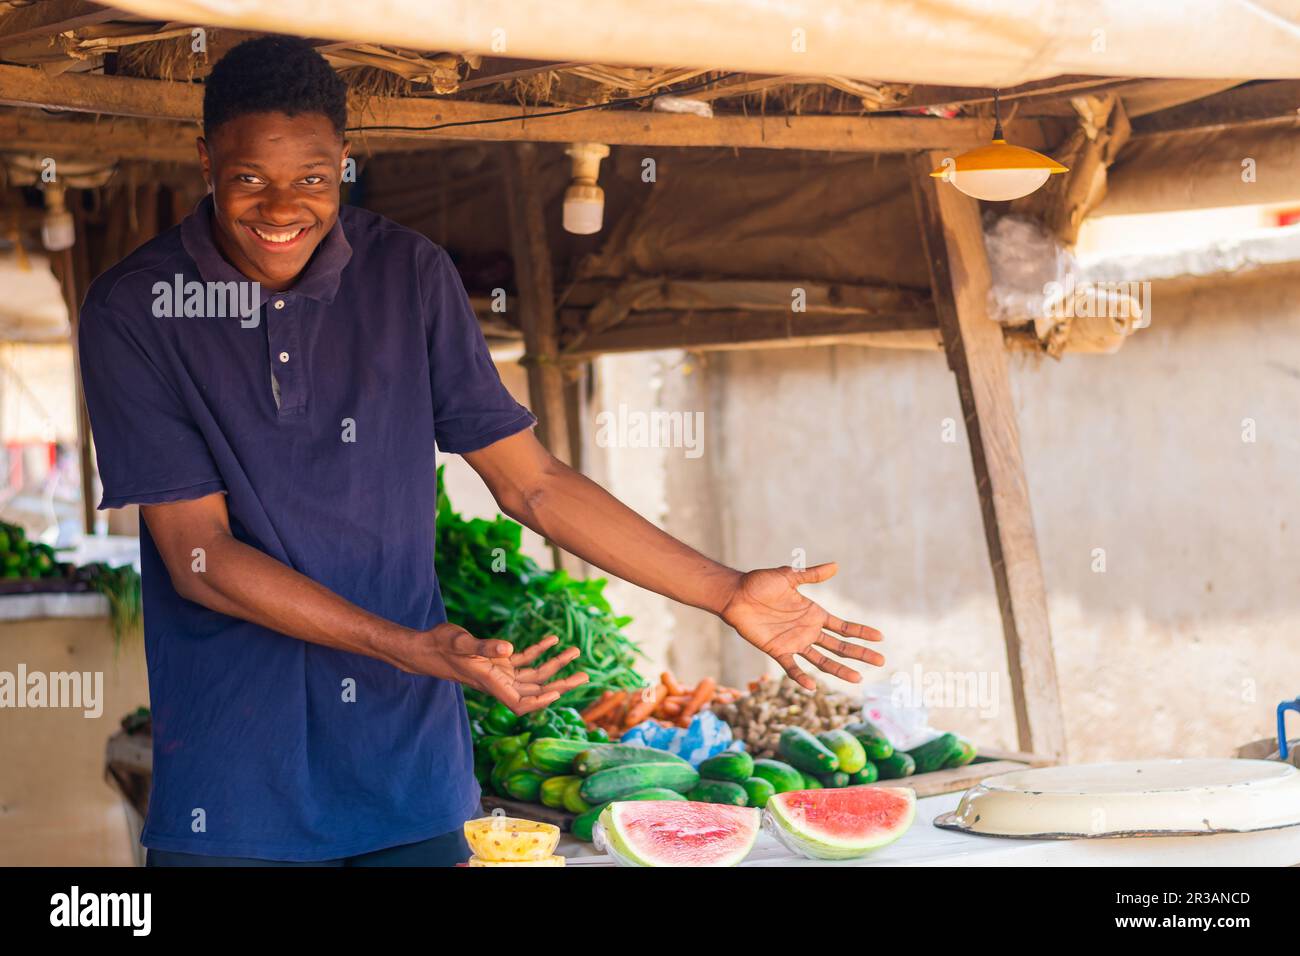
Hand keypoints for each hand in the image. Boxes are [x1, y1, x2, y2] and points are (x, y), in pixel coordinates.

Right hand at [410, 625, 588, 714]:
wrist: (424, 648)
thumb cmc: (439, 645)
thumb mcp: (461, 642)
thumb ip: (484, 647)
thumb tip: (510, 648)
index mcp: (491, 683)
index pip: (519, 703)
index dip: (539, 702)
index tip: (557, 693)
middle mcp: (499, 682)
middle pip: (535, 691)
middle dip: (560, 684)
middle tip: (585, 675)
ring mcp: (500, 673)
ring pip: (533, 675)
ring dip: (554, 665)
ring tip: (575, 651)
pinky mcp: (498, 662)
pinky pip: (524, 660)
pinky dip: (538, 650)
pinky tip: (552, 638)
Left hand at [719, 562, 882, 690]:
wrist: (736, 595)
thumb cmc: (760, 583)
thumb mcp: (788, 577)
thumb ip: (811, 574)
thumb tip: (836, 565)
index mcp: (814, 614)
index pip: (843, 627)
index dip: (861, 632)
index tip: (880, 637)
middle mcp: (808, 630)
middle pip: (839, 646)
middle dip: (859, 653)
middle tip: (881, 661)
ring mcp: (794, 642)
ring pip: (822, 660)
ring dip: (839, 669)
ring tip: (857, 679)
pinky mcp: (777, 650)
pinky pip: (792, 667)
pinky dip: (802, 677)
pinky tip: (814, 686)